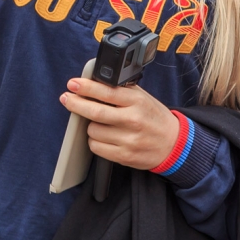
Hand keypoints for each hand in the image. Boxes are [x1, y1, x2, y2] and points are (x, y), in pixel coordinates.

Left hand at [60, 78, 180, 170]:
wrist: (173, 144)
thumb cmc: (155, 118)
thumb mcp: (144, 98)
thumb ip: (122, 91)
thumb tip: (95, 83)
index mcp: (137, 101)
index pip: (107, 92)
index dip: (86, 87)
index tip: (73, 84)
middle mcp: (133, 119)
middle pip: (95, 112)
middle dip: (76, 104)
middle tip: (66, 98)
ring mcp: (128, 139)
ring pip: (93, 131)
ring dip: (90, 126)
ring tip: (100, 123)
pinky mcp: (124, 156)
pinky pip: (96, 147)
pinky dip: (95, 141)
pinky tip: (103, 136)